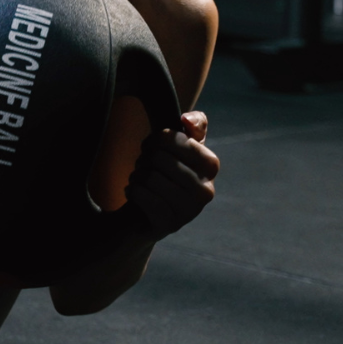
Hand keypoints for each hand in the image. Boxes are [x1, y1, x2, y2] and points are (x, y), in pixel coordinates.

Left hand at [124, 111, 218, 238]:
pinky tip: (136, 193)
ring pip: (149, 177)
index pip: (174, 138)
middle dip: (145, 159)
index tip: (153, 146)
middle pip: (159, 158)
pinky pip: (142, 195)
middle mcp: (206, 190)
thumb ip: (193, 124)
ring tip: (142, 180)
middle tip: (146, 166)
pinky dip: (132, 190)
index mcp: (211, 165)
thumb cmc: (165, 171)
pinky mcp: (170, 224)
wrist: (148, 211)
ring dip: (137, 176)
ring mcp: (190, 210)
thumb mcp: (182, 145)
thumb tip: (186, 119)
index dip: (155, 139)